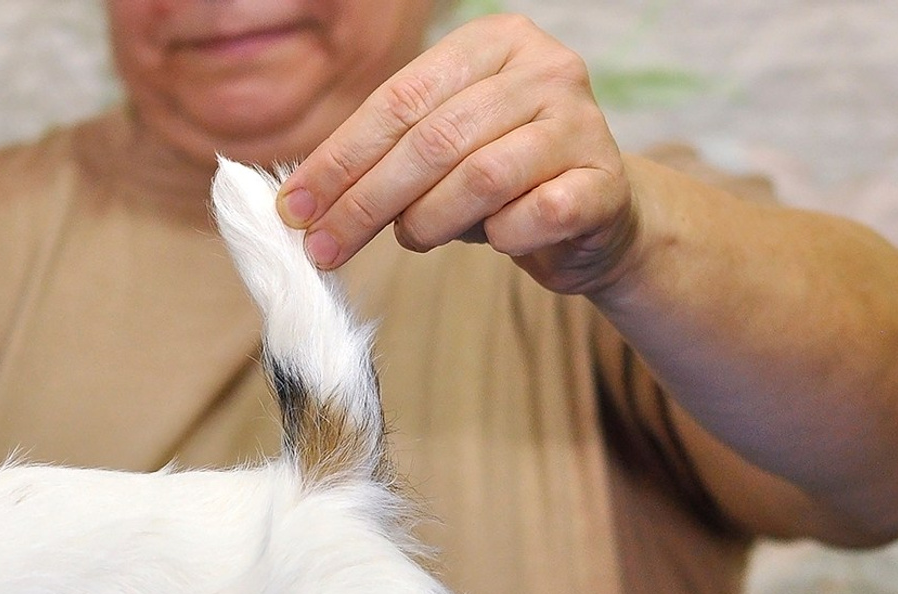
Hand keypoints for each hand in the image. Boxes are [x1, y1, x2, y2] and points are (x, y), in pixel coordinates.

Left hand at [277, 14, 637, 296]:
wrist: (594, 213)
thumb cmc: (499, 179)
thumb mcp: (436, 153)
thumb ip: (380, 159)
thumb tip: (299, 203)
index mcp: (493, 42)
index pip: (397, 101)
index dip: (339, 160)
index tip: (292, 209)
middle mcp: (544, 68)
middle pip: (431, 141)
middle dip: (365, 202)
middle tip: (323, 248)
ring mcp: (582, 121)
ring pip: (477, 178)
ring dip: (427, 222)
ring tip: (413, 238)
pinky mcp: (605, 181)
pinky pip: (530, 217)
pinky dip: (497, 237)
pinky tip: (494, 237)